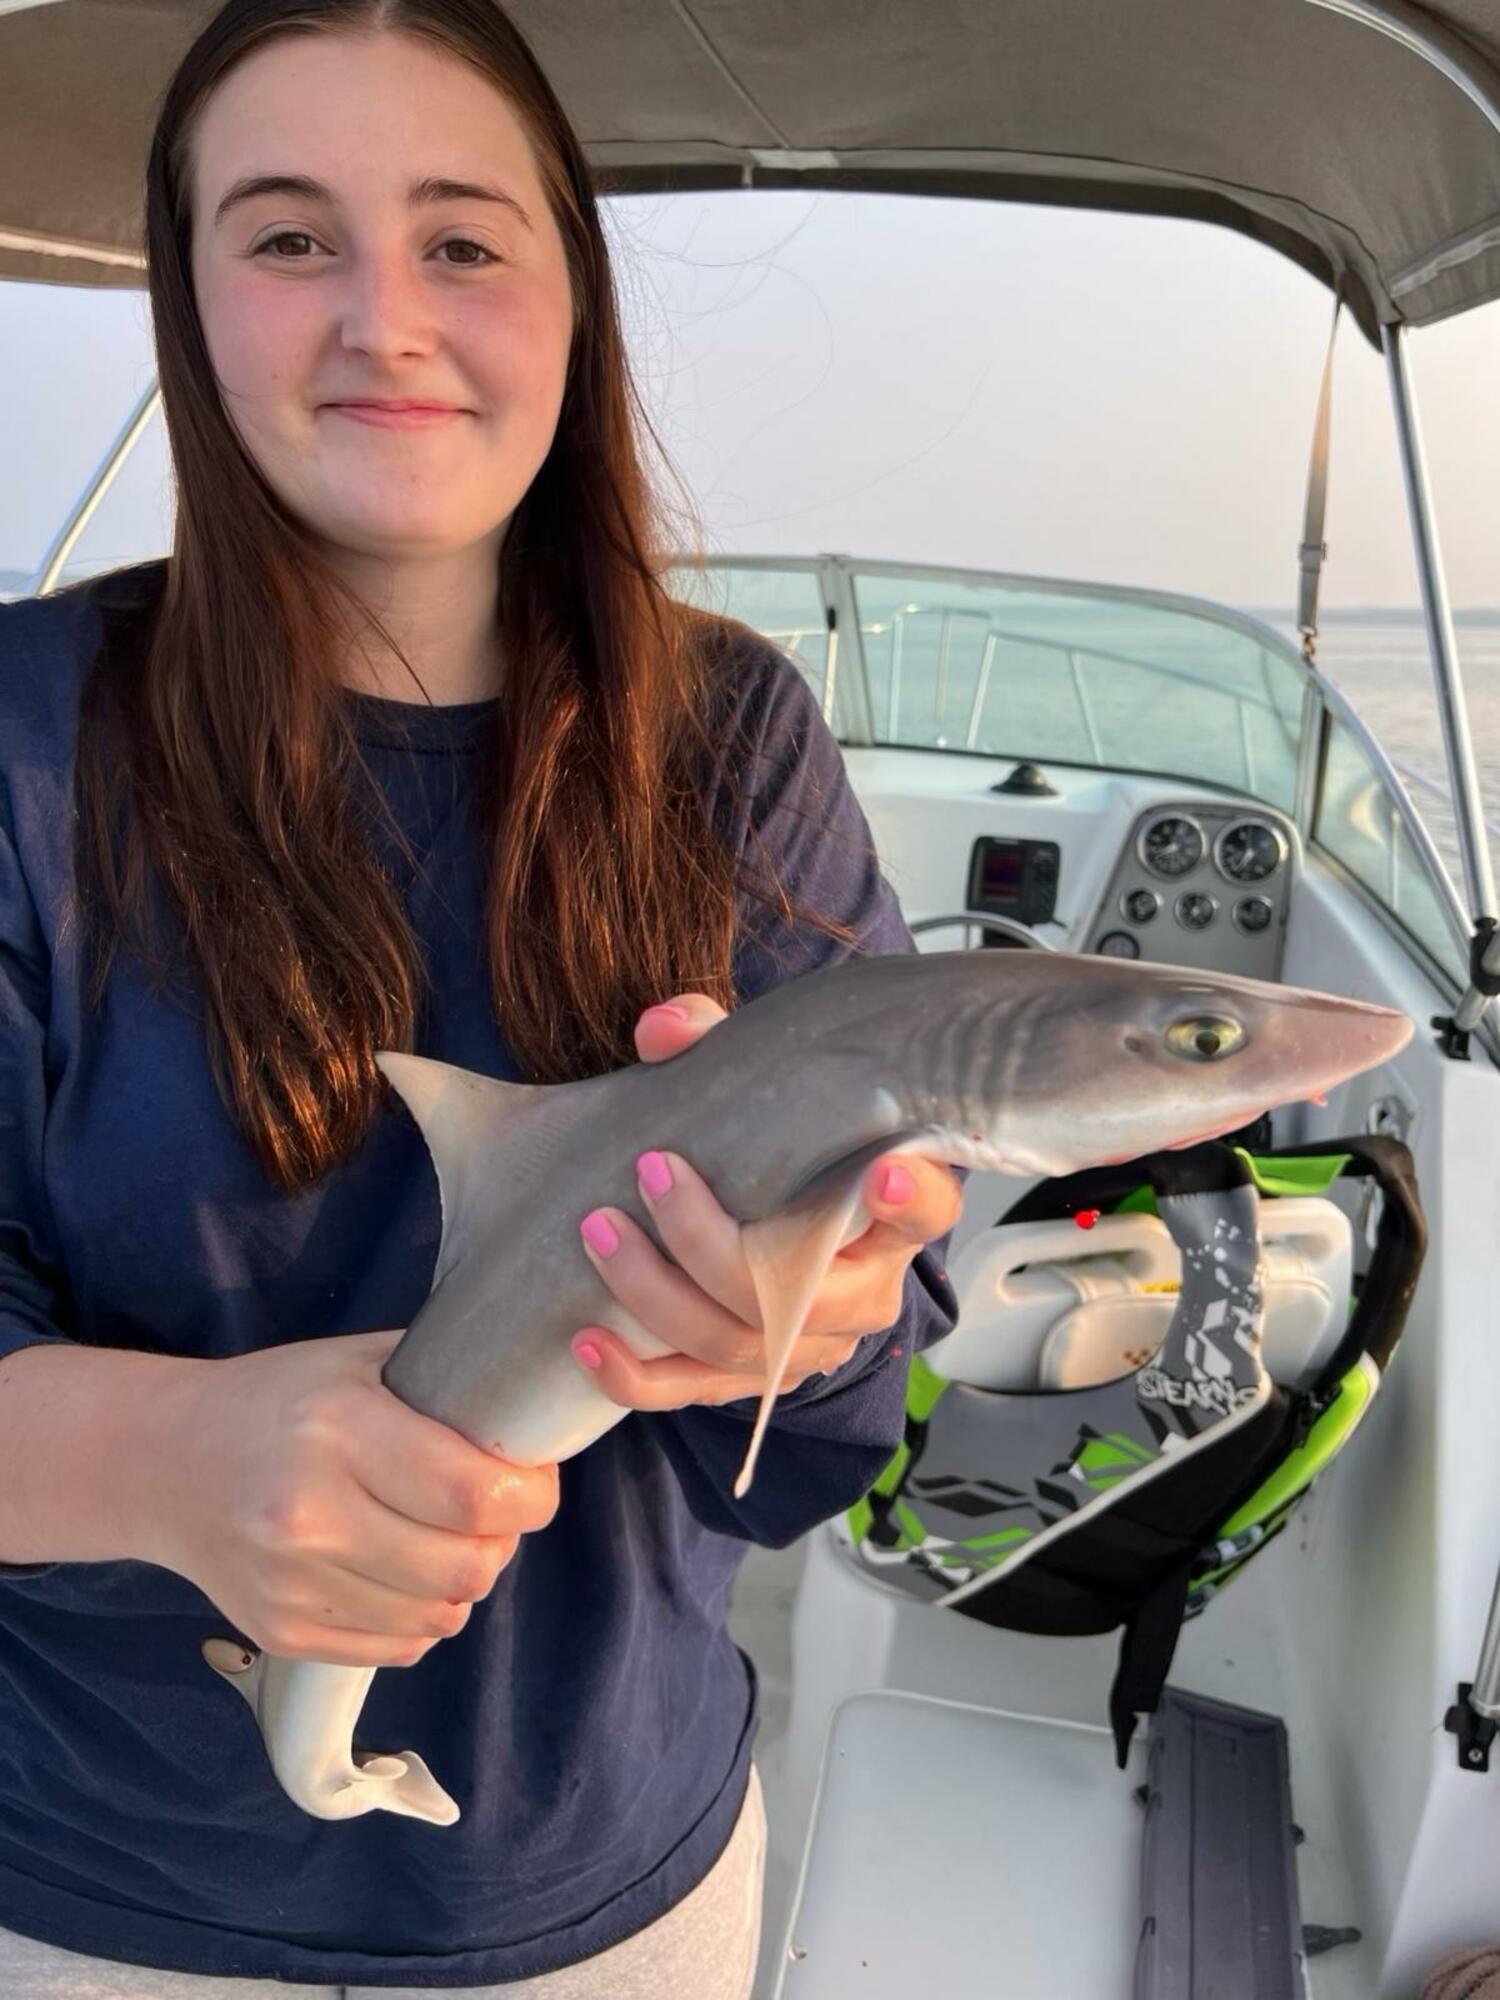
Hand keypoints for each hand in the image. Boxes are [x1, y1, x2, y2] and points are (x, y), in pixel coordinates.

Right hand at [145, 1328, 558, 1666]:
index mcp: (340, 1432)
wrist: (163, 1461)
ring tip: (445, 1538)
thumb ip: (446, 1383)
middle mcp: (312, 1516)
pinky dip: (422, 1615)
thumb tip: (537, 1410)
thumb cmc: (281, 1400)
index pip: (474, 1493)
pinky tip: (402, 1572)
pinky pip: (400, 1647)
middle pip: (467, 1566)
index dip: (529, 1496)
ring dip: (463, 1581)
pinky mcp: (283, 1633)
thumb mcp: (361, 1362)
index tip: (533, 1481)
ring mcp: (293, 1585)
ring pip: (440, 1616)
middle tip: (494, 1512)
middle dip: (503, 1541)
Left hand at [570, 991, 963, 1410]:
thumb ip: (720, 1044)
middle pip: (802, 1293)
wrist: (783, 1209)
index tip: (884, 1173)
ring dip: (658, 1294)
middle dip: (713, 1242)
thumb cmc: (784, 1142)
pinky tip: (586, 1342)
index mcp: (891, 1209)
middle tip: (652, 1172)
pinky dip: (636, 1377)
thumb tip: (661, 1032)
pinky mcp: (757, 1378)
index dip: (912, 1198)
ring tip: (600, 1233)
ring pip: (740, 1344)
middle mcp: (864, 1287)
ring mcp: (813, 1342)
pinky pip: (696, 1393)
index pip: (926, 1208)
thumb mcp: (767, 1082)